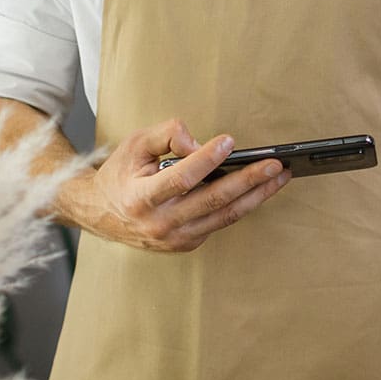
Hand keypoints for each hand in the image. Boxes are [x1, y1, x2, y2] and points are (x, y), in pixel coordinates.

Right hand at [69, 117, 287, 251]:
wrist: (101, 213)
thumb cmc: (121, 174)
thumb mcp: (134, 144)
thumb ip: (165, 135)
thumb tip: (199, 144)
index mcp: (141, 198)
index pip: (180, 179)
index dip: (206, 160)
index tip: (228, 142)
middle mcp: (159, 224)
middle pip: (212, 201)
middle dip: (248, 181)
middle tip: (275, 165)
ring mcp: (175, 239)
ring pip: (224, 216)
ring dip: (256, 196)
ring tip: (279, 177)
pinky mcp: (187, 243)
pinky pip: (219, 222)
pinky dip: (242, 205)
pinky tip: (261, 189)